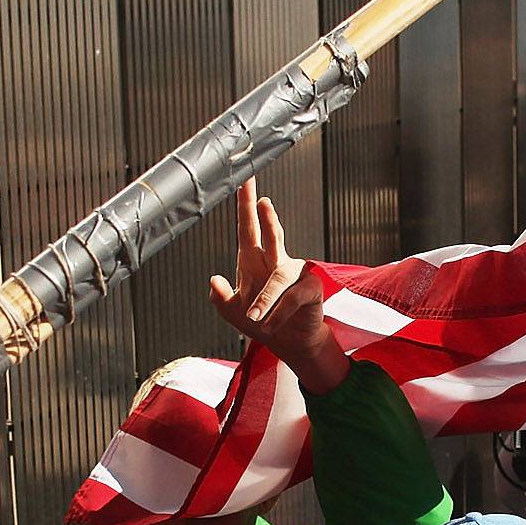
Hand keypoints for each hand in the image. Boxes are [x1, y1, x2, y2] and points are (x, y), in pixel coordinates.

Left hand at [208, 179, 346, 392]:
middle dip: (266, 217)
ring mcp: (295, 273)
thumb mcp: (232, 313)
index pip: (247, 229)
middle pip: (271, 235)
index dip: (245, 206)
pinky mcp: (311, 289)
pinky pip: (291, 299)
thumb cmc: (263, 322)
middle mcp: (275, 261)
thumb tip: (214, 278)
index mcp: (254, 262)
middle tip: (262, 200)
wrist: (291, 344)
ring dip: (264, 300)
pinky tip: (270, 324)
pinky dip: (277, 314)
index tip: (243, 181)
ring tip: (253, 318)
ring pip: (278, 278)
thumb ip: (220, 298)